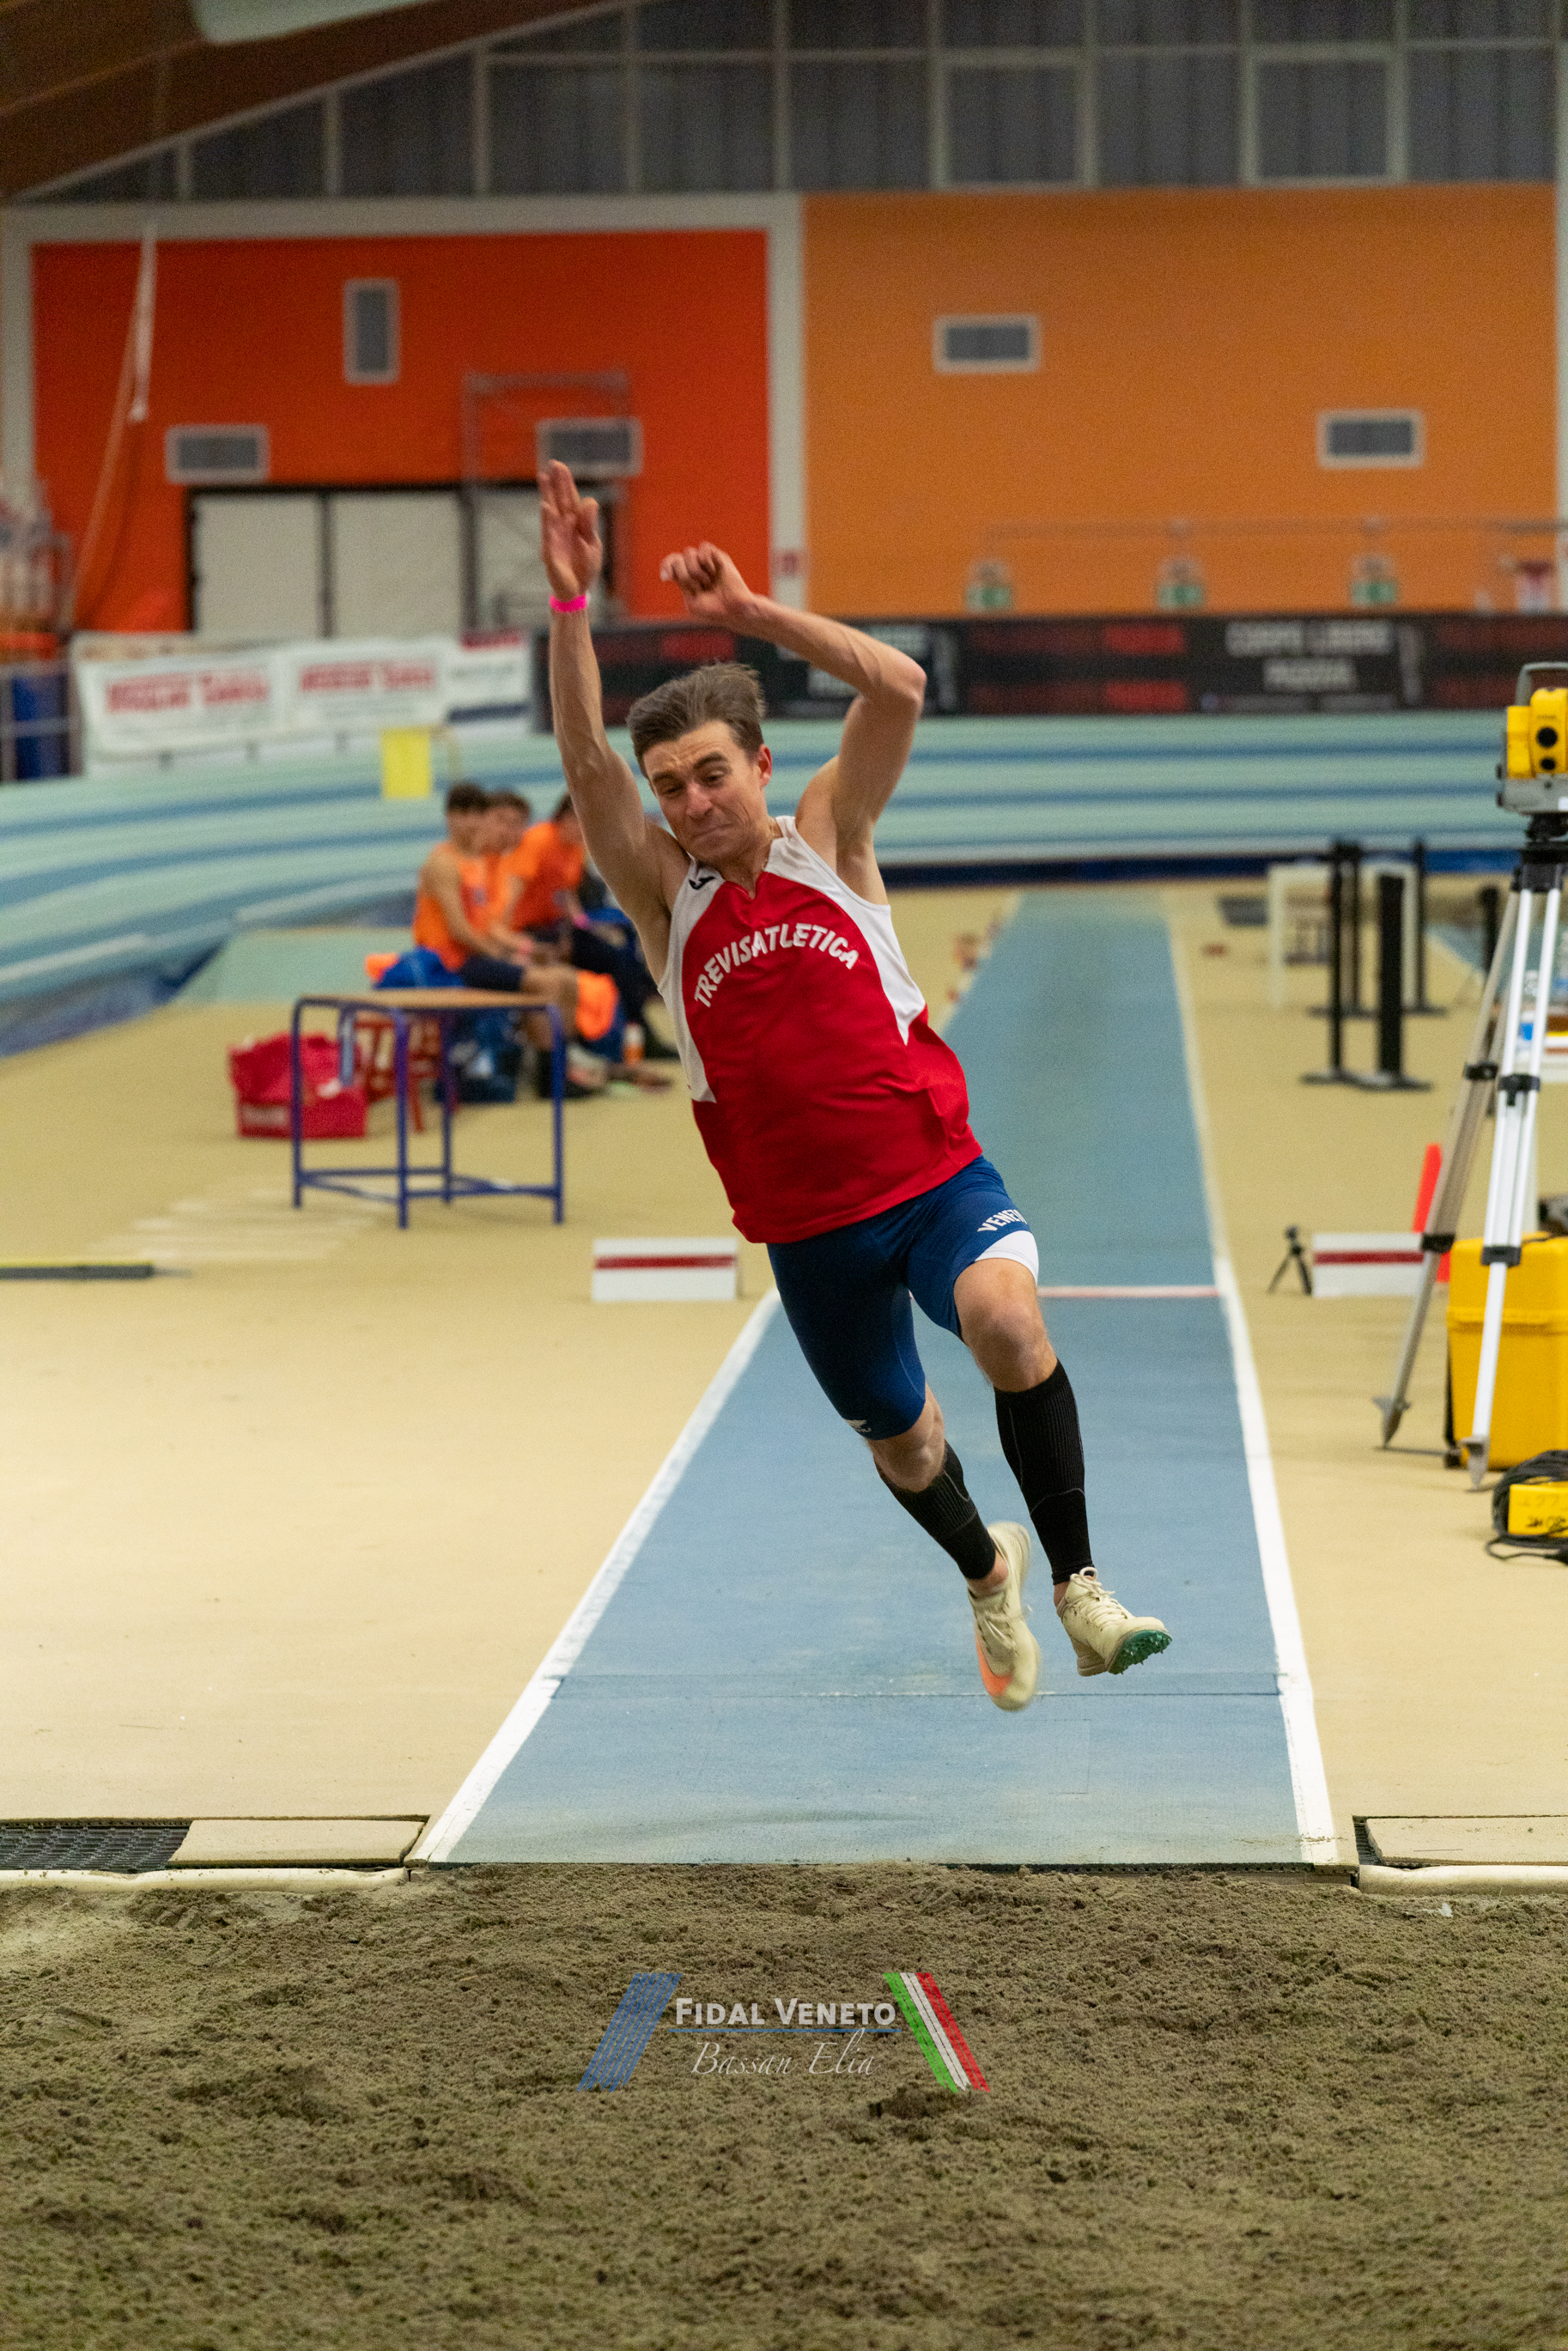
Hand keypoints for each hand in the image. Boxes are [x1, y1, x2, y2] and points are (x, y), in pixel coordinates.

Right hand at [539, 461, 602, 599]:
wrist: (578, 590)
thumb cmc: (584, 565)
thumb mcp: (592, 543)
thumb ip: (590, 523)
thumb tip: (590, 501)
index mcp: (575, 524)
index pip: (570, 499)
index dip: (565, 483)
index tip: (559, 466)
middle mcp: (562, 527)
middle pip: (559, 501)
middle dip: (555, 483)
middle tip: (552, 464)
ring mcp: (555, 538)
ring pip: (551, 514)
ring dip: (548, 496)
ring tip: (544, 479)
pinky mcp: (551, 552)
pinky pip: (549, 534)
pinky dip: (547, 521)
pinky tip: (546, 507)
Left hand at [659, 540, 755, 623]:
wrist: (734, 609)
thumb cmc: (713, 609)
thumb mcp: (692, 603)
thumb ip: (681, 585)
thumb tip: (667, 575)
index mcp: (685, 577)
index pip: (670, 563)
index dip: (666, 566)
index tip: (666, 578)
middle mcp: (694, 566)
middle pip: (677, 559)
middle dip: (685, 576)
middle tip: (699, 587)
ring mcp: (705, 560)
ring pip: (688, 552)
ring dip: (696, 571)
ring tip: (707, 581)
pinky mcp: (718, 556)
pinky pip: (704, 548)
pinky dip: (706, 560)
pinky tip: (713, 571)